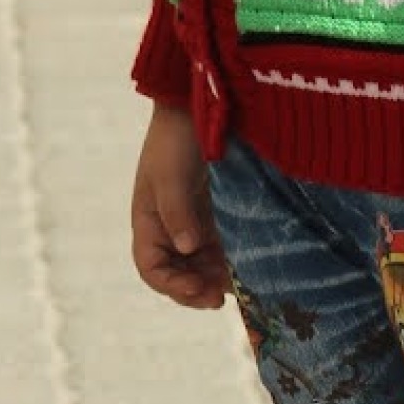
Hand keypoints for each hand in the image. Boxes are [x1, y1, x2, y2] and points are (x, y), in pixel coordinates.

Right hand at [130, 102, 228, 309]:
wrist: (203, 104)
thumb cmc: (178, 137)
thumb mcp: (171, 174)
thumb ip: (177, 212)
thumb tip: (188, 249)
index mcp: (150, 221)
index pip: (152, 267)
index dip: (171, 286)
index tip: (198, 290)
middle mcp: (173, 227)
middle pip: (180, 274)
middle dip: (197, 290)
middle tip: (221, 299)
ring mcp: (199, 222)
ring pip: (205, 266)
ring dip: (218, 280)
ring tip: (241, 287)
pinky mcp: (224, 215)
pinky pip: (227, 248)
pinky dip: (236, 262)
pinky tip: (253, 268)